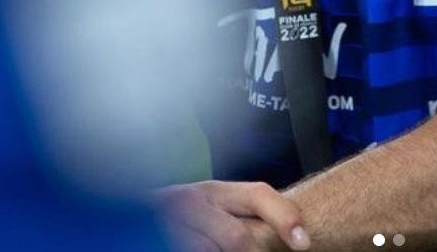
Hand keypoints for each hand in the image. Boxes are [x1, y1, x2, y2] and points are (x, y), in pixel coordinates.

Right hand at [156, 180, 309, 251]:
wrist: (133, 217)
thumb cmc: (186, 221)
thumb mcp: (214, 210)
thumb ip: (243, 217)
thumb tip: (293, 238)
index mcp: (215, 191)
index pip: (258, 195)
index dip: (285, 217)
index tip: (303, 243)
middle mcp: (193, 201)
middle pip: (239, 238)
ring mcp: (172, 224)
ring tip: (217, 246)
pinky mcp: (160, 241)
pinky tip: (209, 249)